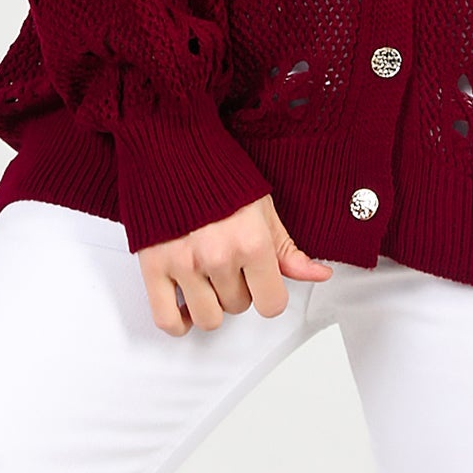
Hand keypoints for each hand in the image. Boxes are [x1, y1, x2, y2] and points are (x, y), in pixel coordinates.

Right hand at [136, 193, 333, 334]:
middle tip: (229, 261)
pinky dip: (178, 321)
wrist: (173, 152)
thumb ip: (288, 250)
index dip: (269, 293)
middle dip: (237, 289)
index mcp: (251, 242)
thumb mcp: (262, 209)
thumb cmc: (218, 176)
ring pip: (207, 319)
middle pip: (238, 307)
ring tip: (208, 277)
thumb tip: (319, 274)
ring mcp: (184, 265)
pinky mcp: (154, 268)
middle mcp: (218, 257)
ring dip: (210, 304)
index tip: (261, 281)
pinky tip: (186, 303)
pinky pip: (167, 321)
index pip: (272, 304)